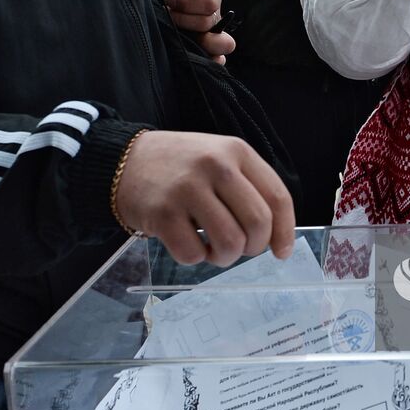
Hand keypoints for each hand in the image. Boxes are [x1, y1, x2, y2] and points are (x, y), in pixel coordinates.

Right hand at [115, 131, 294, 265]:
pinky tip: (186, 242)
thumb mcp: (219, 158)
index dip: (285, 231)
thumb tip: (276, 234)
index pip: (277, 197)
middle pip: (257, 224)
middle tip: (239, 249)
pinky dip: (195, 258)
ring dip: (224, 257)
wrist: (124, 161)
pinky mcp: (163, 213)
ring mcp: (188, 189)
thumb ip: (248, 186)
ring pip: (230, 244)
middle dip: (254, 247)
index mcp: (236, 151)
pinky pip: (194, 254)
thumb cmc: (180, 166)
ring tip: (212, 248)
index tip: (282, 252)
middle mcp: (216, 166)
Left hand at [146, 0, 234, 62]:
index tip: (170, 0)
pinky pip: (218, 60)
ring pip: (218, 43)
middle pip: (209, 22)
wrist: (143, 5)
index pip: (211, 3)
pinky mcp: (200, 53)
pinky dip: (213, 59)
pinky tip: (197, 54)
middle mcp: (212, 20)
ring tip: (177, 31)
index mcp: (209, 1)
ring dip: (195, 37)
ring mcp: (207, 38)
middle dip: (183, 17)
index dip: (188, 3)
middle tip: (169, 13)